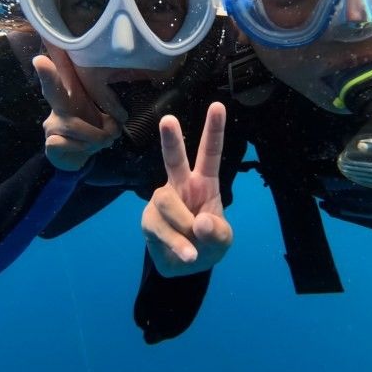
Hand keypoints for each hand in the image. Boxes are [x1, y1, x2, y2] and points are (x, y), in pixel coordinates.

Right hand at [33, 52, 120, 170]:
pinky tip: (82, 148)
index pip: (67, 75)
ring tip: (104, 140)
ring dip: (95, 135)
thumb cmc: (91, 131)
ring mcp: (52, 125)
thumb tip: (113, 128)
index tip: (47, 49)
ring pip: (74, 125)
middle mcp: (59, 107)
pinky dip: (82, 147)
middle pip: (52, 89)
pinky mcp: (50, 143)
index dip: (60, 60)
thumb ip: (111, 121)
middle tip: (40, 60)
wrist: (78, 158)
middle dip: (47, 74)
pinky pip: (67, 142)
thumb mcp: (106, 122)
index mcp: (74, 97)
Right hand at [141, 102, 232, 276]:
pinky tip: (186, 254)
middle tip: (168, 120)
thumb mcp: (222, 241)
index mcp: (205, 183)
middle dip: (171, 140)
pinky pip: (160, 228)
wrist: (184, 266)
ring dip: (184, 226)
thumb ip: (217, 233)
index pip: (210, 153)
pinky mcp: (149, 219)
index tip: (218, 105)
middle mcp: (180, 185)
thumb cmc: (207, 243)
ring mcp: (162, 201)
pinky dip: (177, 244)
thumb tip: (201, 222)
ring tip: (194, 248)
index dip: (214, 130)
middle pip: (174, 159)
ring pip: (167, 202)